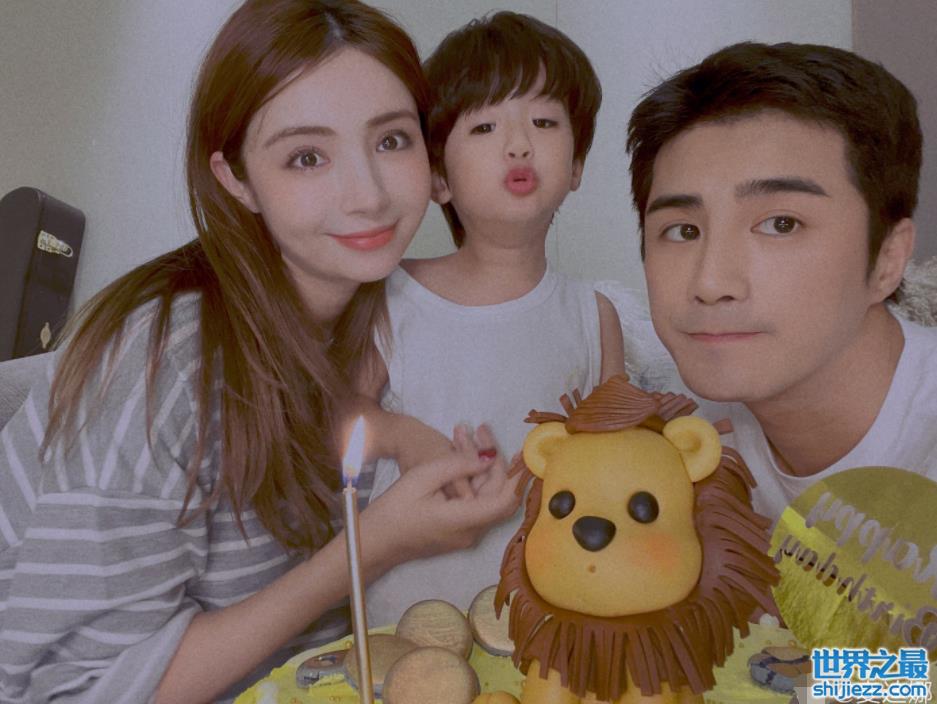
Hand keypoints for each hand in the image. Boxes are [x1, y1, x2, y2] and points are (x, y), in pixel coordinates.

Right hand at [360, 429, 522, 571]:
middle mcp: (472, 532)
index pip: (506, 499)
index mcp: (463, 520)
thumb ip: (458, 465)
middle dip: (496, 461)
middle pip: (498, 495)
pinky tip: (463, 457)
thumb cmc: (393, 510)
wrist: (374, 543)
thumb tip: (490, 457)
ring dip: (484, 468)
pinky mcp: (459, 531)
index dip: (518, 475)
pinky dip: (475, 480)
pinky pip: (476, 503)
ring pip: (487, 497)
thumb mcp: (422, 478)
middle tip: (482, 430)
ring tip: (468, 435)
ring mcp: (466, 534)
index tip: (521, 451)